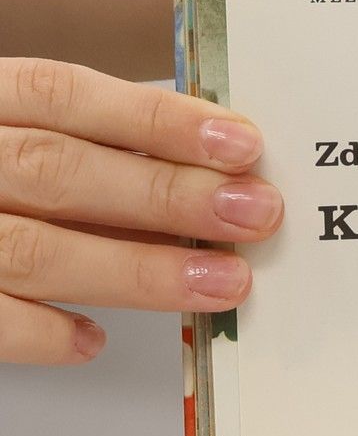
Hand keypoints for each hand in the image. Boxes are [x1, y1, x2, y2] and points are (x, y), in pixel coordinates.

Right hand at [0, 58, 278, 365]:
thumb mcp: (20, 137)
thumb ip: (97, 150)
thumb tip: (217, 177)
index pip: (64, 95)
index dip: (157, 120)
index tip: (243, 145)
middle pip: (58, 171)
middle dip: (167, 194)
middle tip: (255, 214)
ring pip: (32, 249)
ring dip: (137, 269)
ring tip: (221, 282)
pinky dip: (42, 331)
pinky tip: (92, 340)